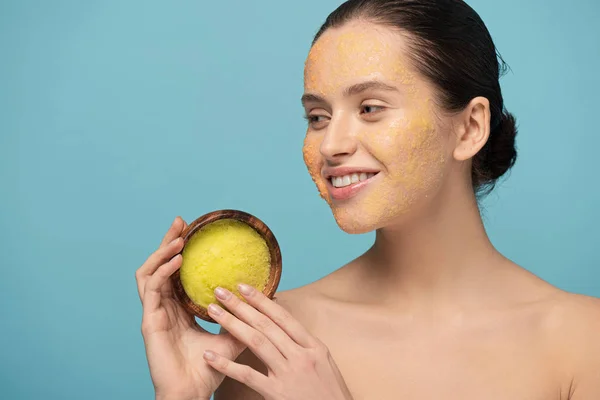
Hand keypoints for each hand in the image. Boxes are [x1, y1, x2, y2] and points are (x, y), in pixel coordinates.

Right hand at [135, 217, 247, 399]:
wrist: (194, 392)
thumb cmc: (209, 369)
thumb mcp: (232, 336)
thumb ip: (244, 316)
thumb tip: (270, 297)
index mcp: (179, 309)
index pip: (176, 272)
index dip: (180, 250)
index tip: (191, 230)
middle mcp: (164, 308)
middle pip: (160, 266)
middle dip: (168, 241)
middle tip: (181, 221)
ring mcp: (154, 314)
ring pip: (149, 274)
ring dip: (162, 253)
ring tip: (178, 238)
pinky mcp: (149, 322)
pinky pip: (152, 290)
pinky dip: (163, 272)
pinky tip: (177, 261)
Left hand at [203, 284, 353, 399]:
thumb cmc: (331, 395)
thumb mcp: (325, 365)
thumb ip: (305, 347)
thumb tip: (284, 330)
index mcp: (314, 346)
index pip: (283, 317)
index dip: (262, 300)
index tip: (244, 287)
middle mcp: (301, 356)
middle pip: (266, 325)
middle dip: (241, 305)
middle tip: (221, 291)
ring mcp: (289, 374)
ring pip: (256, 342)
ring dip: (232, 324)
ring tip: (213, 312)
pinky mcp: (277, 393)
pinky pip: (247, 375)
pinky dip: (227, 365)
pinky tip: (210, 355)